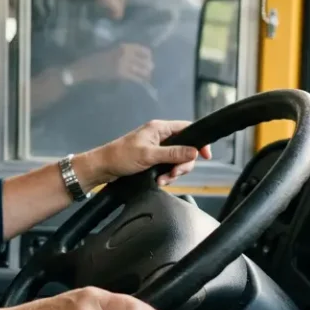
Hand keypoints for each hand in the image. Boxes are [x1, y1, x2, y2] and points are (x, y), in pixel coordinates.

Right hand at [71, 43, 153, 83]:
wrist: (87, 67)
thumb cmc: (97, 57)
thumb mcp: (111, 48)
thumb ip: (123, 50)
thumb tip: (136, 56)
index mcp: (123, 46)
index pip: (142, 49)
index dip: (148, 54)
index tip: (149, 58)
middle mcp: (125, 54)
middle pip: (144, 60)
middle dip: (149, 65)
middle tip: (151, 68)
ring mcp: (123, 64)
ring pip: (141, 69)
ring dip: (146, 73)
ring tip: (148, 75)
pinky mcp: (120, 74)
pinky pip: (134, 77)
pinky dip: (140, 80)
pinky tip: (142, 82)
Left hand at [79, 120, 212, 186]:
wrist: (103, 167)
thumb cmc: (122, 157)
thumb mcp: (149, 155)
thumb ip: (173, 153)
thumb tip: (194, 151)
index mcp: (160, 128)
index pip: (187, 129)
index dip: (199, 141)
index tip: (205, 156)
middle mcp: (160, 136)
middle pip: (185, 148)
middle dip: (182, 164)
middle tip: (174, 174)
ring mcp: (157, 148)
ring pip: (177, 160)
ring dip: (173, 172)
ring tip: (162, 180)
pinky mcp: (153, 158)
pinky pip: (167, 166)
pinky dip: (166, 175)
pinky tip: (159, 181)